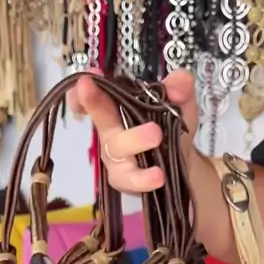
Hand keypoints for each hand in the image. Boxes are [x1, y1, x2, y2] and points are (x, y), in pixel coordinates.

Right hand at [66, 69, 198, 194]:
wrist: (182, 161)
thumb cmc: (169, 126)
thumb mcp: (180, 100)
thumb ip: (180, 86)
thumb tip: (178, 86)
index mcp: (117, 107)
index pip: (89, 98)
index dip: (81, 92)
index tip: (83, 81)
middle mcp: (112, 130)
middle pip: (100, 118)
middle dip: (96, 104)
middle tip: (95, 90)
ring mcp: (117, 157)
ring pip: (117, 149)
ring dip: (135, 140)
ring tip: (156, 135)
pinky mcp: (126, 181)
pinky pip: (130, 180)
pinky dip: (144, 178)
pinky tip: (158, 175)